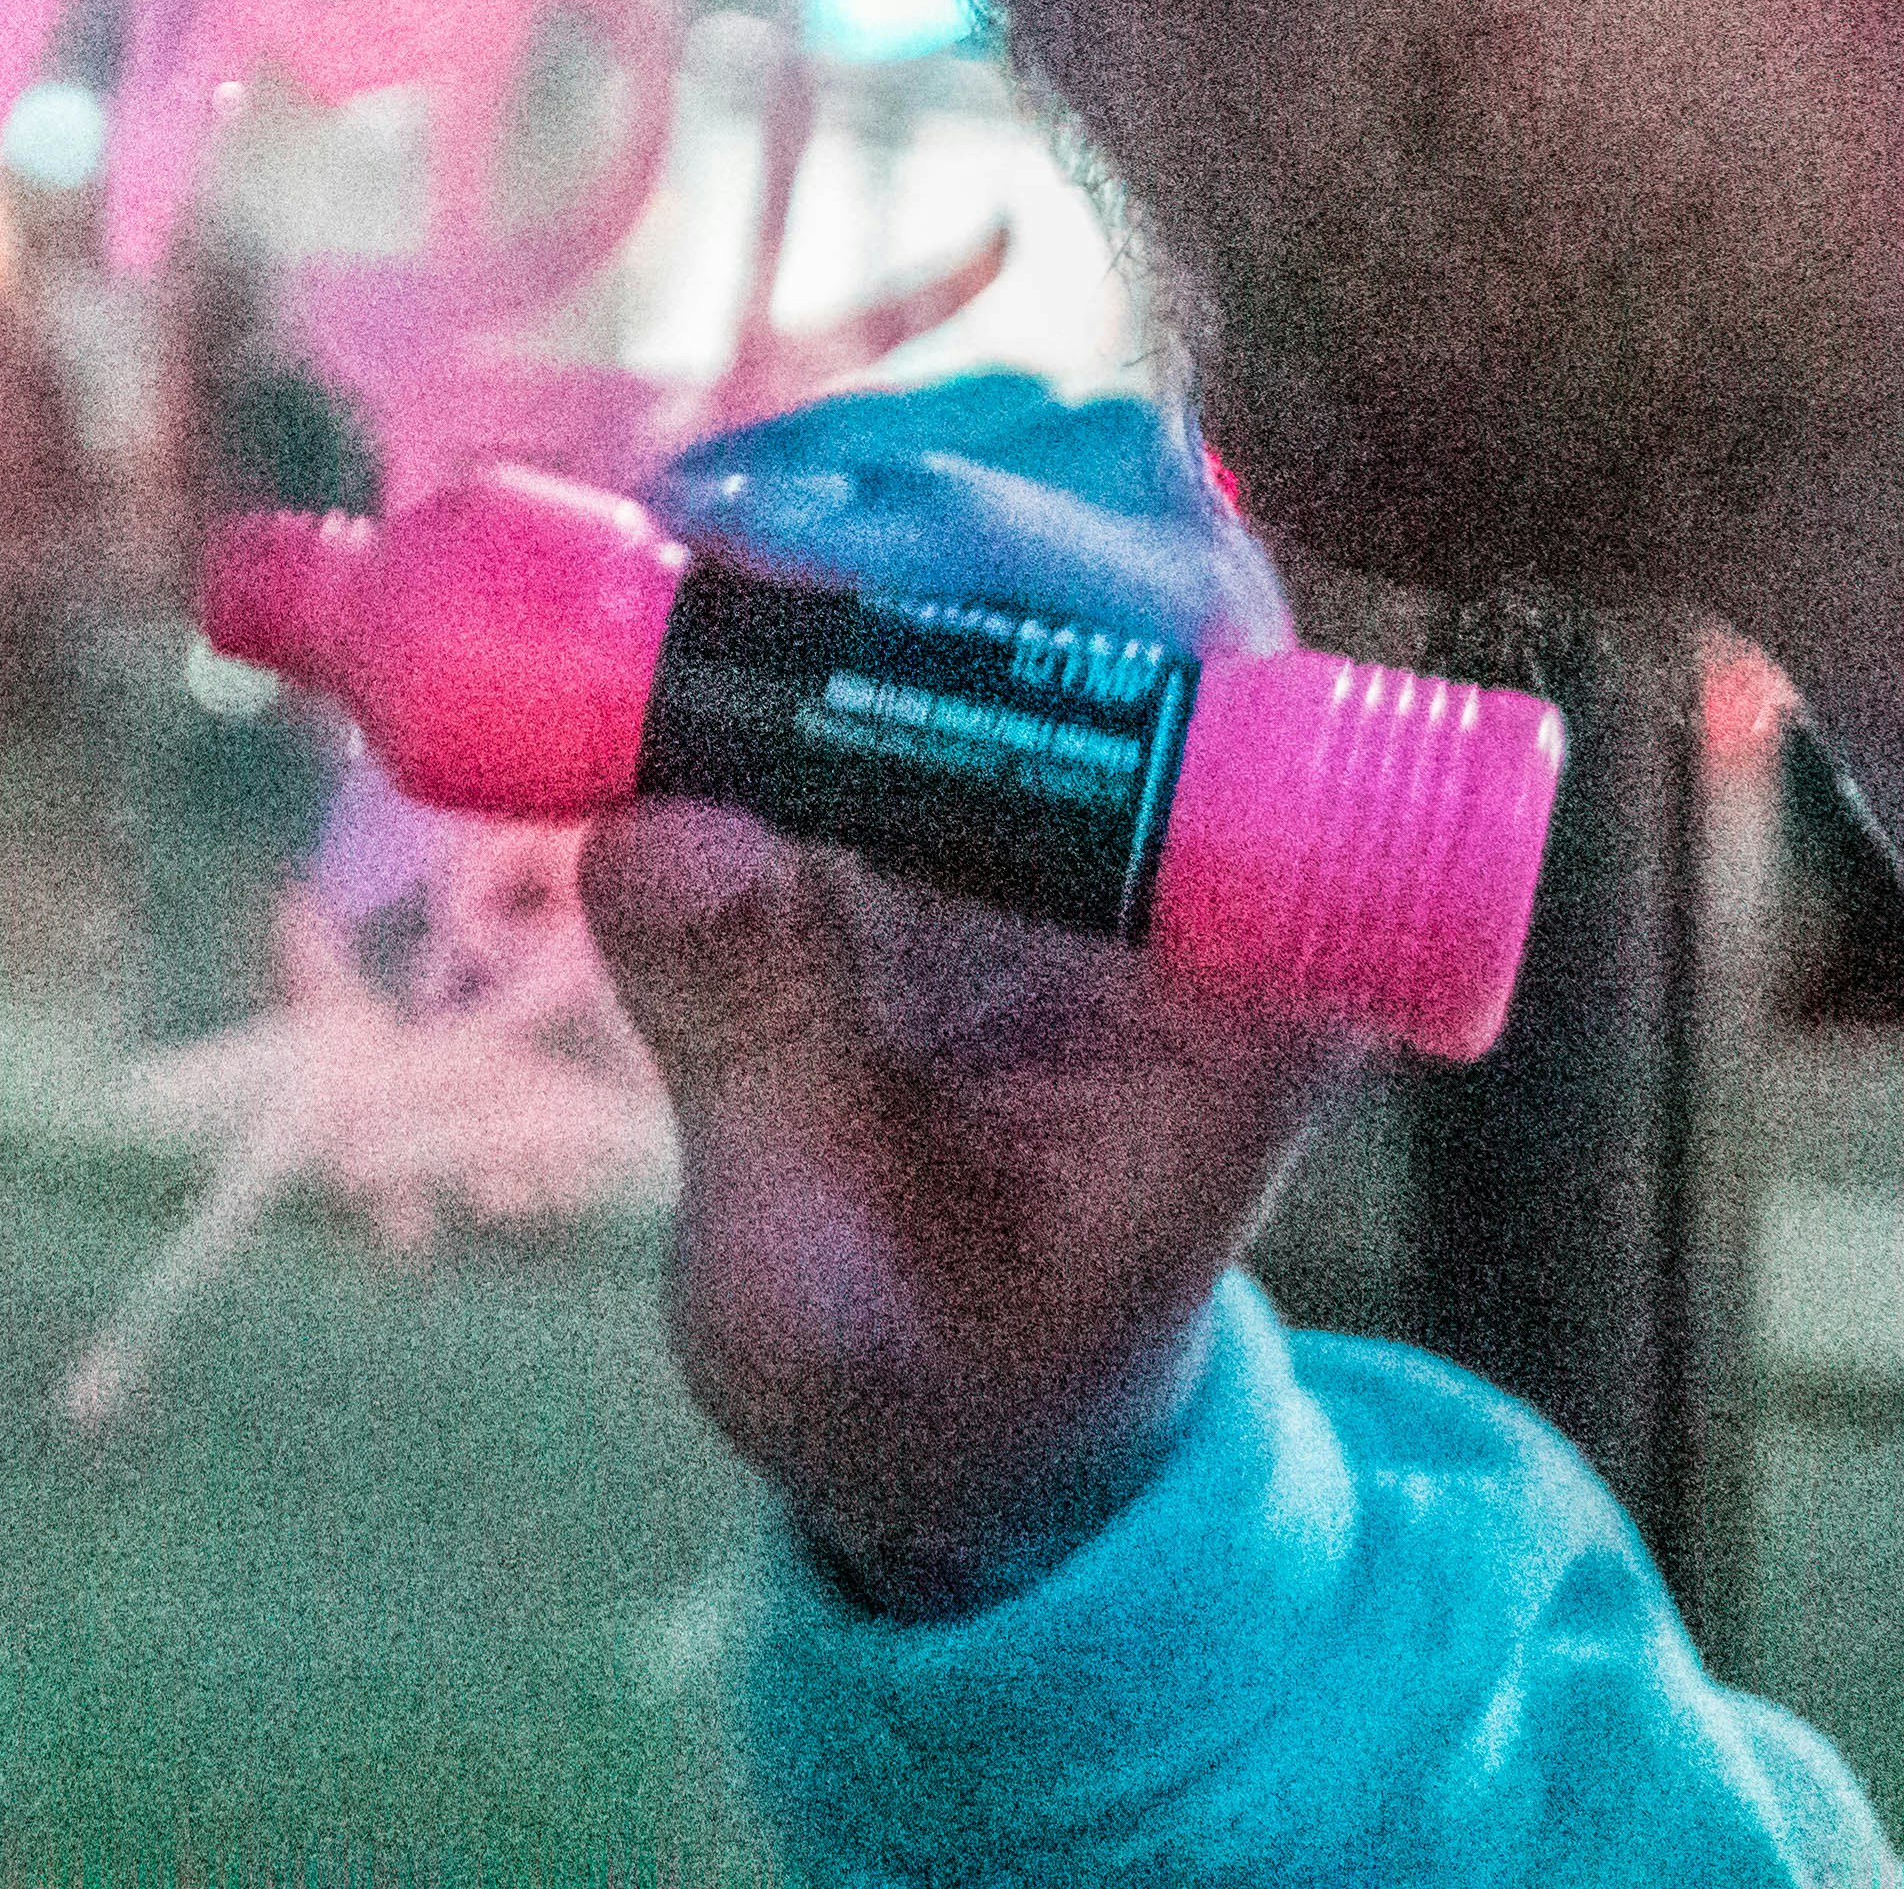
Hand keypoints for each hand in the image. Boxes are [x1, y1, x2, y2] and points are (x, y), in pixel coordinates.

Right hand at [583, 385, 1372, 1615]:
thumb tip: (662, 828)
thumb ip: (758, 1064)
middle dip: (898, 499)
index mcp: (1247, 967)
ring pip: (1036, 504)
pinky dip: (799, 536)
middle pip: (1129, 531)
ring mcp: (1113, 770)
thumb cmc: (931, 1383)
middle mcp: (1212, 830)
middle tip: (682, 537)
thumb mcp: (818, 1294)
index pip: (1202, 665)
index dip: (1015, 562)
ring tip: (656, 554)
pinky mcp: (1002, 744)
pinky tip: (665, 576)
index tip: (799, 562)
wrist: (973, 1410)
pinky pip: (934, 568)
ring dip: (845, 494)